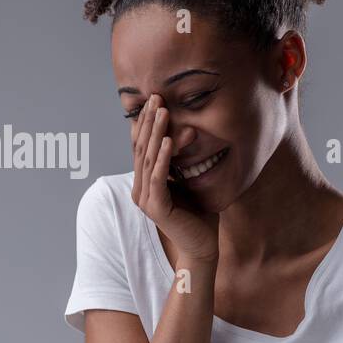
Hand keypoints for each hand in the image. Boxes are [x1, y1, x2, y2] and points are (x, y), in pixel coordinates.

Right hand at [131, 94, 219, 262]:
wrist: (203, 245)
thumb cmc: (198, 213)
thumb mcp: (188, 180)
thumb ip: (180, 161)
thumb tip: (181, 133)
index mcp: (144, 182)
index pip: (142, 147)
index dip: (147, 123)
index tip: (155, 100)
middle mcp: (140, 189)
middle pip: (141, 148)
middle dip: (149, 121)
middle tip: (156, 97)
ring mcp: (145, 199)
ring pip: (148, 159)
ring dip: (155, 133)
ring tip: (163, 111)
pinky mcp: (156, 208)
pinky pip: (158, 177)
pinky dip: (163, 157)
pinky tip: (167, 140)